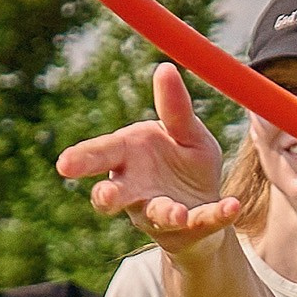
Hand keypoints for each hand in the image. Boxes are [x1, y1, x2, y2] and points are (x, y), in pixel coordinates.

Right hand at [57, 64, 236, 246]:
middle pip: (115, 193)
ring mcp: (159, 212)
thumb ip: (175, 109)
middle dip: (108, 196)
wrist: (206, 202)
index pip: (102, 154)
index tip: (64, 165)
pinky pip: (203, 221)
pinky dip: (217, 215)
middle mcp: (136, 188)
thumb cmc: (184, 162)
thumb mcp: (185, 132)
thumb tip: (165, 68)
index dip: (83, 159)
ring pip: (156, 214)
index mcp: (129, 156)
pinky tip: (232, 206)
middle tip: (103, 196)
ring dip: (165, 212)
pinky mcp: (190, 227)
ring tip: (176, 212)